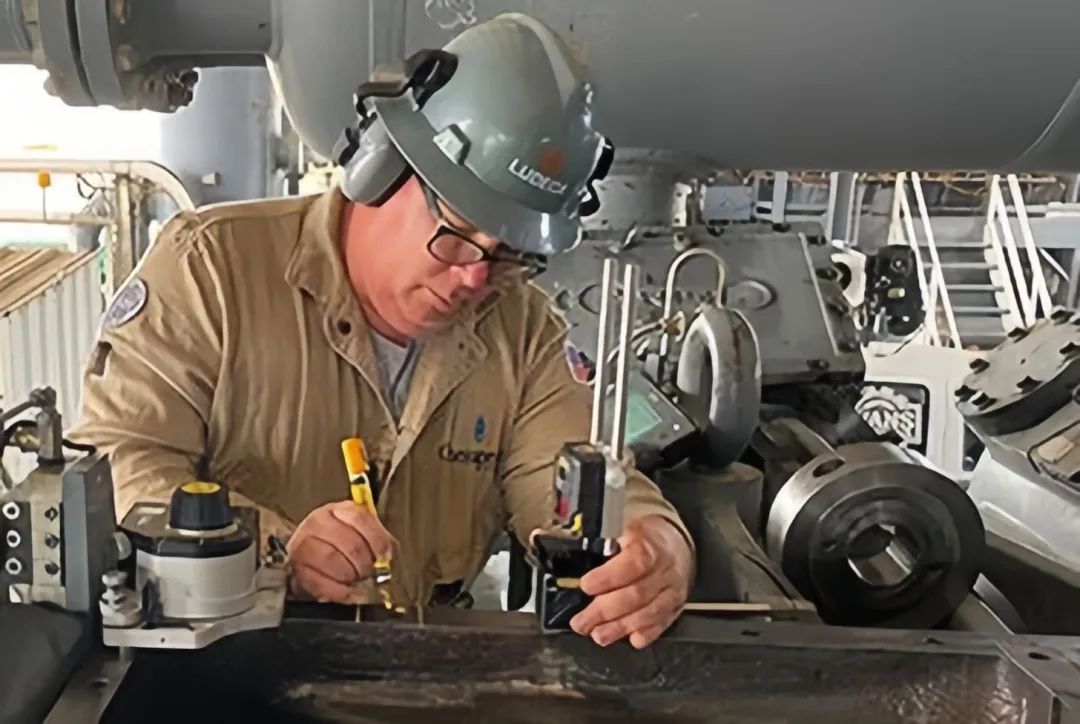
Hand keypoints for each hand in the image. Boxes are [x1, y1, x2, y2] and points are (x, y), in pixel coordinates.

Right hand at [286, 500, 394, 602]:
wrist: (309, 563)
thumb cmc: (339, 549)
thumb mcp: (360, 536)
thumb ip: (376, 541)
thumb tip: (387, 557)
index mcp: (337, 510)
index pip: (359, 517)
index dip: (377, 539)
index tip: (385, 555)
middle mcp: (317, 522)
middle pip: (350, 543)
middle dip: (365, 563)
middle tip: (368, 573)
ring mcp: (302, 543)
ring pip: (331, 559)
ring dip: (350, 575)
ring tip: (355, 580)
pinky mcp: (294, 567)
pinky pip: (318, 581)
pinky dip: (338, 591)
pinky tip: (347, 593)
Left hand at [568, 515, 692, 648]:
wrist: (678, 544)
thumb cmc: (647, 537)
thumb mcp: (627, 527)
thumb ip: (608, 543)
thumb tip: (581, 558)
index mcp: (651, 546)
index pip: (632, 564)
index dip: (608, 577)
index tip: (585, 585)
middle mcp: (665, 571)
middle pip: (636, 595)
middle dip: (604, 611)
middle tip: (581, 622)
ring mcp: (672, 592)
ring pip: (648, 614)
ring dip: (620, 628)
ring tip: (597, 635)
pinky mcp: (676, 608)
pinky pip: (662, 624)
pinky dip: (646, 634)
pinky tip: (630, 639)